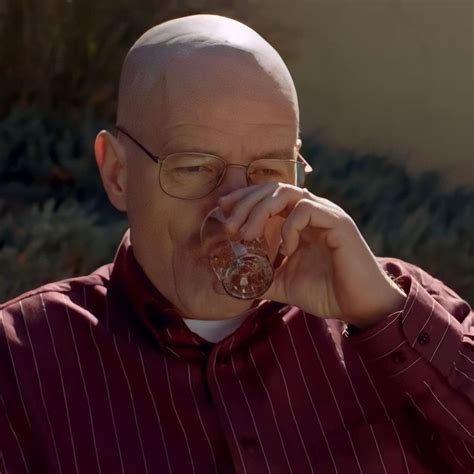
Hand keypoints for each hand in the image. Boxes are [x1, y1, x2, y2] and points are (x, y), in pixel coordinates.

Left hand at [218, 183, 406, 327]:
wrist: (360, 306)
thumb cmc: (325, 292)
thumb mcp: (283, 284)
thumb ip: (259, 277)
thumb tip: (226, 284)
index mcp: (299, 220)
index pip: (267, 195)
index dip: (243, 198)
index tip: (222, 210)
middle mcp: (312, 211)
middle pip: (272, 188)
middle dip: (245, 203)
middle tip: (229, 225)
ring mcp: (326, 214)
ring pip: (287, 193)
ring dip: (260, 211)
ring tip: (247, 235)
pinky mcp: (338, 222)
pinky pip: (305, 210)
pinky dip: (289, 228)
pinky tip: (287, 249)